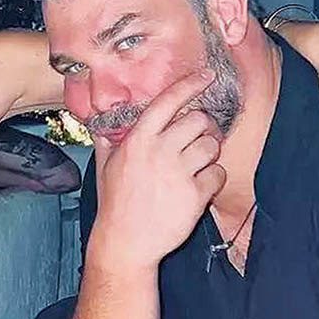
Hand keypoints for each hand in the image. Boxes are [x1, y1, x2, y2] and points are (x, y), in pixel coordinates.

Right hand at [91, 69, 226, 270]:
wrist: (125, 242)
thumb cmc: (114, 204)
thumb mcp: (104, 167)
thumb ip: (107, 141)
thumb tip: (100, 124)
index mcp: (138, 140)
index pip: (168, 101)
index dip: (190, 85)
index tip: (206, 76)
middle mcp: (159, 151)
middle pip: (198, 120)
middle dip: (203, 128)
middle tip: (198, 139)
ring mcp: (178, 173)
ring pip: (211, 146)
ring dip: (209, 154)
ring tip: (196, 165)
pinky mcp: (195, 195)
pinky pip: (218, 174)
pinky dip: (213, 180)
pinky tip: (198, 188)